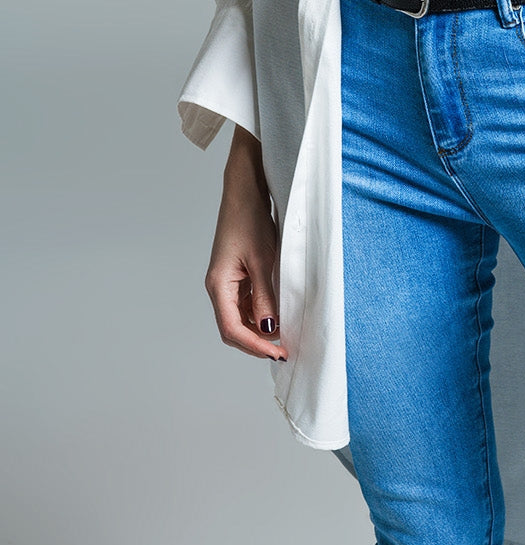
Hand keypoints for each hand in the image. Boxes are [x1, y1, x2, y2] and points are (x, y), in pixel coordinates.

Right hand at [204, 126, 288, 360]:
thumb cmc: (250, 219)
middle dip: (256, 342)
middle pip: (233, 328)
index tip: (278, 353)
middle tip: (284, 349)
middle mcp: (219, 286)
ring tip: (285, 334)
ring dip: (259, 329)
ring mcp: (227, 281)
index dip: (254, 346)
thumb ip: (265, 297)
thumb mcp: (263, 260)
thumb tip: (268, 330)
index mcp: (219, 284)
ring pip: (240, 317)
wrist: (245, 190)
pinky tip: (278, 313)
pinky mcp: (236, 274)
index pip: (232, 329)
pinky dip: (260, 312)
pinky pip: (246, 302)